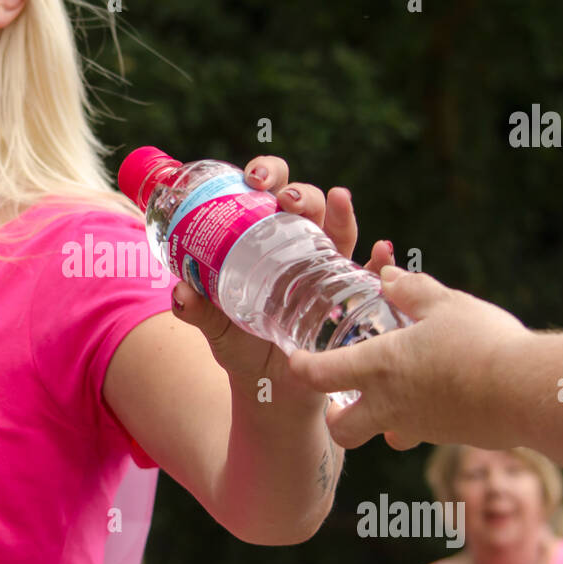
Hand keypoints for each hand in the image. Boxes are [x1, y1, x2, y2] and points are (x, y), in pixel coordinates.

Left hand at [171, 154, 394, 398]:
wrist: (270, 390)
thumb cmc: (241, 347)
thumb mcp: (216, 328)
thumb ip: (198, 311)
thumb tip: (181, 293)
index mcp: (261, 239)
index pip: (268, 192)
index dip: (265, 174)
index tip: (253, 178)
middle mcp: (297, 246)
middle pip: (305, 203)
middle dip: (299, 190)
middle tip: (285, 197)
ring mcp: (325, 269)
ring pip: (338, 230)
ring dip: (339, 212)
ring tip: (337, 199)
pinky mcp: (347, 297)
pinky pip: (368, 275)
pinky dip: (379, 261)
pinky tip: (381, 249)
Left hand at [285, 267, 530, 449]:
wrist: (528, 391)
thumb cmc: (481, 342)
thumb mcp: (444, 303)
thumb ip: (412, 290)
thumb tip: (389, 275)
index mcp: (379, 367)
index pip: (319, 376)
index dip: (301, 369)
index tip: (296, 360)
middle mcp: (391, 405)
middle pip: (342, 431)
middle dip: (335, 418)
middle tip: (341, 397)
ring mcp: (421, 427)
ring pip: (386, 435)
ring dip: (383, 419)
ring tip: (398, 390)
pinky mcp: (451, 437)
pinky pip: (424, 433)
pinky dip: (424, 417)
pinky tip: (442, 392)